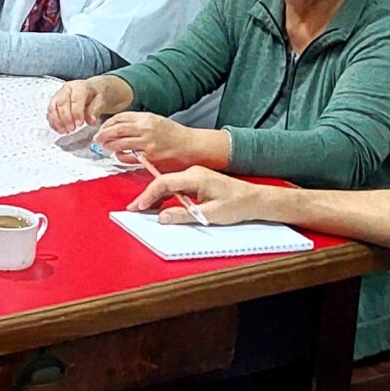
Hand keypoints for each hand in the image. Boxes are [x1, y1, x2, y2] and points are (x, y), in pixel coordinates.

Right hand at [47, 75, 129, 134]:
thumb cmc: (96, 96)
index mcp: (80, 86)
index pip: (75, 99)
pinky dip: (53, 122)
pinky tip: (59, 130)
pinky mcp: (54, 102)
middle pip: (61, 103)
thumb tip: (90, 122)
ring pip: (53, 108)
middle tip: (71, 129)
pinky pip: (50, 113)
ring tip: (64, 131)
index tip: (80, 124)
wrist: (92, 91)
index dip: (76, 112)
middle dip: (65, 118)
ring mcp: (58, 95)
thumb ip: (95, 110)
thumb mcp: (100, 101)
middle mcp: (67, 89)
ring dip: (57, 121)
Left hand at [94, 111, 216, 171]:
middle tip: (97, 139)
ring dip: (108, 145)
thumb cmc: (173, 134)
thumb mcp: (156, 121)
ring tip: (105, 146)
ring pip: (119, 143)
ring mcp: (147, 143)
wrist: (190, 146)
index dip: (107, 123)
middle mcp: (145, 129)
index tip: (102, 128)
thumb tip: (119, 126)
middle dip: (103, 134)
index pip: (120, 118)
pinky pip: (128, 157)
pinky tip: (118, 155)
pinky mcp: (149, 157)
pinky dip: (120, 156)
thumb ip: (138, 122)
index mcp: (146, 118)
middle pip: (116, 130)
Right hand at [128, 165, 278, 225]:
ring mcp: (195, 176)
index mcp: (196, 176)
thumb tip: (163, 217)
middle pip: (163, 183)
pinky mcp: (197, 182)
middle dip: (147, 197)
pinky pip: (176, 187)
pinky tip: (161, 207)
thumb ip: (183, 215)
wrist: (254, 200)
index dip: (148, 194)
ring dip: (156, 197)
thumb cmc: (237, 204)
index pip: (164, 182)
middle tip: (135, 209)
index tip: (138, 206)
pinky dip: (166, 197)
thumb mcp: (210, 214)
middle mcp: (193, 173)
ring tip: (145, 210)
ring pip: (168, 185)